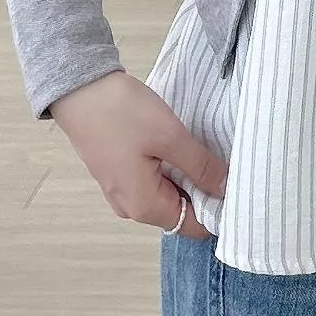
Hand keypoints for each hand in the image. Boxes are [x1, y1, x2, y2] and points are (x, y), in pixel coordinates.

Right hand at [48, 69, 227, 231]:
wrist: (78, 89)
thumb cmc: (122, 114)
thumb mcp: (171, 138)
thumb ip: (202, 167)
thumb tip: (226, 189)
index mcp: (145, 207)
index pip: (193, 226)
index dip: (217, 209)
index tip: (236, 183)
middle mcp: (131, 207)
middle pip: (180, 211)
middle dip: (203, 190)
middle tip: (222, 160)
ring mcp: (122, 190)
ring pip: (168, 194)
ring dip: (187, 176)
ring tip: (201, 148)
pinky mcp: (118, 172)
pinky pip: (153, 180)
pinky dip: (170, 168)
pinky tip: (179, 145)